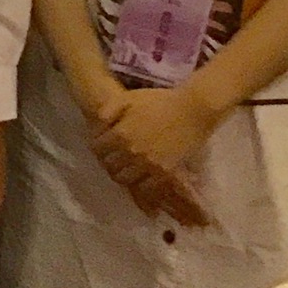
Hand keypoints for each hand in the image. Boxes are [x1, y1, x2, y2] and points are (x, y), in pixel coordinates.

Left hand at [81, 81, 210, 228]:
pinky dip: (142, 186)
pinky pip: (147, 189)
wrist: (192, 111)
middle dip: (110, 163)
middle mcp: (131, 152)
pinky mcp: (165, 173)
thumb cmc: (160, 101)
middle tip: (116, 159)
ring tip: (129, 169)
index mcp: (120, 134)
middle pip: (110, 167)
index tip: (104, 147)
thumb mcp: (129, 98)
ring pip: (126, 180)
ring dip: (124, 175)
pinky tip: (143, 178)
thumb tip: (95, 124)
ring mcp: (148, 165)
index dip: (99, 148)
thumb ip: (108, 111)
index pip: (98, 150)